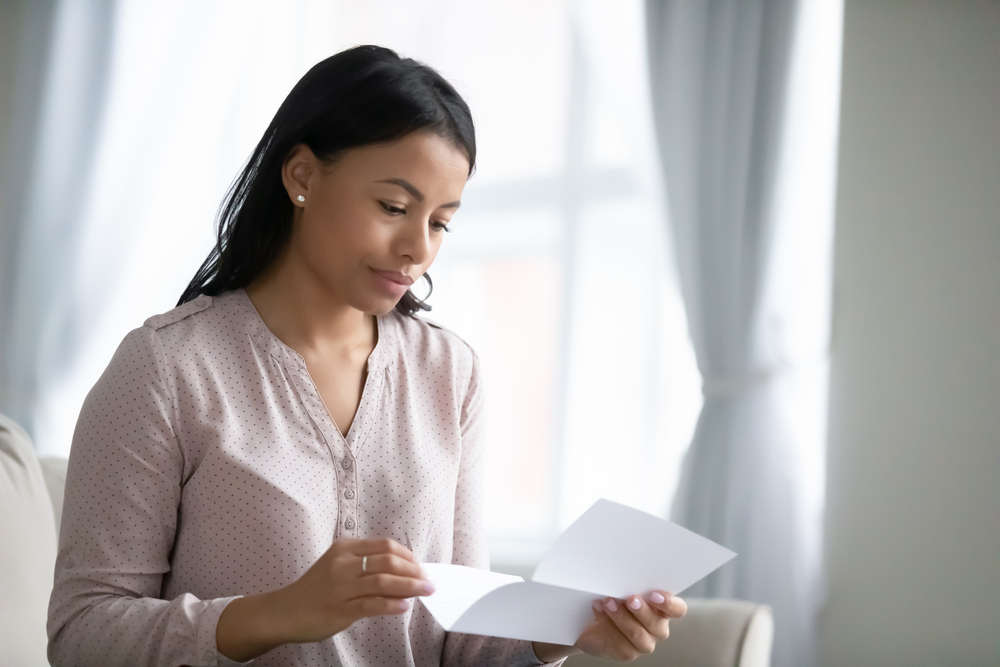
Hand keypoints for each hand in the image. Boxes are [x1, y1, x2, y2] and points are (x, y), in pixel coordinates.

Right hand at [216, 538, 432, 660]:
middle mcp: (343, 564)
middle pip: (388, 561)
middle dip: (414, 571)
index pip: (385, 546)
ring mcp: (341, 587)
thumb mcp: (337, 566)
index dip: (408, 556)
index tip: (420, 567)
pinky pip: (372, 604)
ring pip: (384, 582)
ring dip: (410, 587)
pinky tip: (404, 607)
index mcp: (345, 549)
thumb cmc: (315, 590)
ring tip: (425, 592)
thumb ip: (364, 564)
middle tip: (428, 581)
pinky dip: (392, 604)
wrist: (284, 612)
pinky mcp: (339, 609)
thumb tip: (401, 570)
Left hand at [532, 591, 686, 662]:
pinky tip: (599, 610)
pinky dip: (608, 625)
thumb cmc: (613, 598)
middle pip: (657, 624)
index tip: (655, 595)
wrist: (592, 619)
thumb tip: (627, 568)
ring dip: (621, 617)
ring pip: (638, 635)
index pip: (678, 609)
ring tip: (608, 602)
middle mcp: (657, 628)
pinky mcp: (627, 652)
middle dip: (642, 611)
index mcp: (662, 609)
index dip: (670, 604)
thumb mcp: (623, 587)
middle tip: (629, 598)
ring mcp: (644, 643)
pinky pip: (621, 644)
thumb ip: (631, 582)